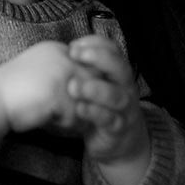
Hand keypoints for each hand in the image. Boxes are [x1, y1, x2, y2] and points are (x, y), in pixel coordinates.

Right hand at [0, 41, 87, 141]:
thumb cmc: (14, 91)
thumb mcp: (40, 69)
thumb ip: (64, 71)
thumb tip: (89, 88)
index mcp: (59, 49)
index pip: (90, 69)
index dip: (81, 89)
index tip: (59, 97)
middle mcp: (64, 57)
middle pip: (93, 85)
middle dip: (82, 103)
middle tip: (61, 110)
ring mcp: (62, 73)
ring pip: (87, 103)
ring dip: (73, 115)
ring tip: (52, 114)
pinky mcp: (58, 93)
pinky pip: (75, 117)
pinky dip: (63, 124)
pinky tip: (45, 118)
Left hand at [68, 34, 149, 184]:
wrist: (118, 141)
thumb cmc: (99, 104)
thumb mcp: (93, 84)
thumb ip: (82, 69)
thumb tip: (58, 52)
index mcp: (118, 72)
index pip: (113, 50)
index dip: (95, 44)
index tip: (73, 45)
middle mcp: (125, 87)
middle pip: (120, 68)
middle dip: (99, 58)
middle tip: (74, 55)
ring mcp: (124, 109)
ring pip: (115, 96)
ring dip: (94, 89)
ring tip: (73, 86)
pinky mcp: (118, 129)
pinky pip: (109, 119)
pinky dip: (94, 113)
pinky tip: (79, 108)